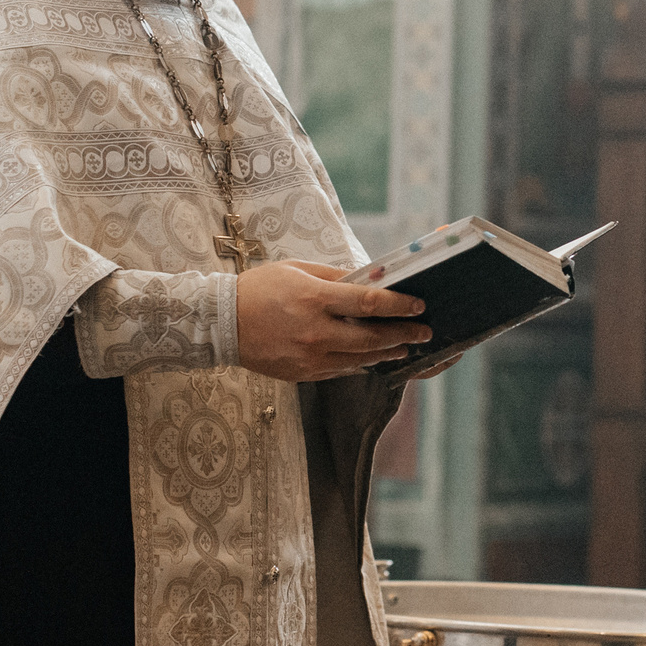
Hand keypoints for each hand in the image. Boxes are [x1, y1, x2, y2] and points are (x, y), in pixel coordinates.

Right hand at [237, 260, 432, 382]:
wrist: (222, 323)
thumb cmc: (260, 289)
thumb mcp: (299, 271)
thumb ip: (337, 277)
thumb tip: (371, 279)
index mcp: (315, 299)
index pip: (369, 303)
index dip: (399, 305)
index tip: (419, 305)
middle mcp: (316, 332)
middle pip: (372, 337)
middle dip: (403, 334)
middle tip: (424, 332)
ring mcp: (310, 357)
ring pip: (361, 358)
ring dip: (387, 352)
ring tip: (405, 346)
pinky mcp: (304, 374)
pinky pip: (342, 369)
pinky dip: (361, 362)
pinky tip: (372, 356)